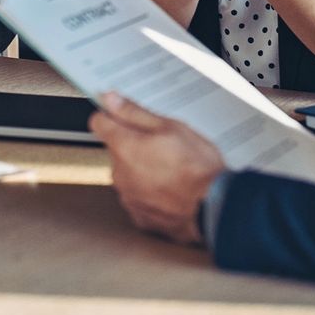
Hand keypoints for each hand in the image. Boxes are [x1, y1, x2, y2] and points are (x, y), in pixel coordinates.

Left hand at [89, 92, 225, 245]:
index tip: (123, 114)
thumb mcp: (170, 127)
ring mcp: (128, 196)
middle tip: (163, 144)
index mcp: (124, 146)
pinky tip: (171, 188)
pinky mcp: (140, 215)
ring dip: (143, 169)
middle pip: (117, 149)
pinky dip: (151, 192)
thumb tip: (110, 99)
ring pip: (128, 173)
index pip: (99, 122)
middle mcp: (119, 172)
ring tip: (172, 168)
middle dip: (134, 144)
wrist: (214, 206)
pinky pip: (139, 196)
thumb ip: (135, 112)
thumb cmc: (196, 166)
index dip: (112, 115)